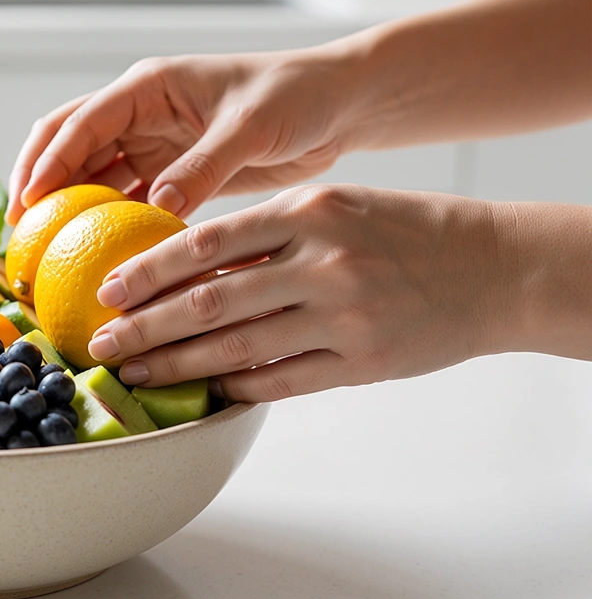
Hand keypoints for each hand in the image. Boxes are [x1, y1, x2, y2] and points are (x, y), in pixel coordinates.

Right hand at [6, 47, 359, 224]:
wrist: (336, 106)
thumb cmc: (297, 97)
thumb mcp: (250, 127)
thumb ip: (203, 165)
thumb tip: (158, 208)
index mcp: (149, 88)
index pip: (80, 123)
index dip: (48, 163)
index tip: (29, 204)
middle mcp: (140, 114)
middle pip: (68, 147)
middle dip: (38, 185)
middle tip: (20, 233)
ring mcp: (153, 145)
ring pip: (91, 177)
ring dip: (67, 210)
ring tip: (46, 255)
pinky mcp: (171, 174)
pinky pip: (126, 201)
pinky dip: (107, 226)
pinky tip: (98, 260)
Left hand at [85, 185, 513, 401]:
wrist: (495, 267)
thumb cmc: (405, 231)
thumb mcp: (337, 206)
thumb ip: (268, 232)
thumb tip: (187, 262)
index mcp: (308, 213)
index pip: (206, 243)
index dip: (149, 270)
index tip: (109, 289)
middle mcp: (322, 262)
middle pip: (209, 301)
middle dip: (145, 326)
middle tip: (102, 343)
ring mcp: (343, 317)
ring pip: (237, 347)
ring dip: (177, 365)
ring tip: (137, 373)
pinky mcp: (363, 363)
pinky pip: (282, 381)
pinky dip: (237, 388)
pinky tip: (204, 392)